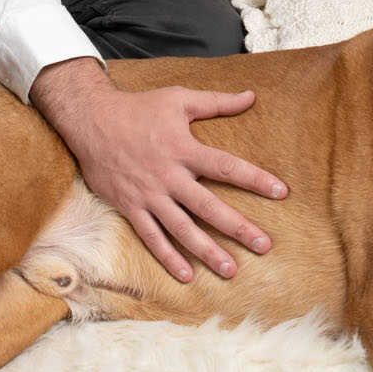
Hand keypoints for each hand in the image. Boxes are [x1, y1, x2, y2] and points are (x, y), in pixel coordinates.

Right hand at [31, 59, 287, 283]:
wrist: (91, 120)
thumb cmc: (138, 108)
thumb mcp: (178, 98)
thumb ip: (217, 102)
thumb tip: (252, 96)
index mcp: (184, 149)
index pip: (227, 167)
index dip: (255, 179)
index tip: (281, 192)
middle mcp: (169, 176)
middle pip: (209, 207)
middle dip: (237, 227)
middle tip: (264, 245)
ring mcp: (149, 196)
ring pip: (182, 229)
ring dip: (207, 250)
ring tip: (230, 270)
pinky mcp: (130, 207)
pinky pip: (151, 237)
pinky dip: (168, 257)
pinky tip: (187, 275)